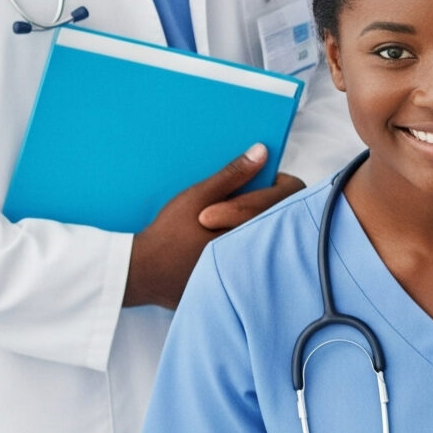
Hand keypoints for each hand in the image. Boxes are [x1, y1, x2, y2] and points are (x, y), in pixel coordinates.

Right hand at [125, 147, 303, 308]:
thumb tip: (262, 151)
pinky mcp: (240, 280)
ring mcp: (251, 266)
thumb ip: (233, 175)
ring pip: (272, 236)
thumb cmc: (168, 233)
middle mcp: (257, 247)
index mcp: (251, 223)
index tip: (259, 181)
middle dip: (268, 202)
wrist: (142, 273)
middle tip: (244, 198)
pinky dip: (247, 245)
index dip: (278, 182)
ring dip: (258, 223)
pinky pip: (257, 256)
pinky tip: (222, 241)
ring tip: (231, 218)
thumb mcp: (198, 196)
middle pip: (283, 215)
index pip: (290, 194)